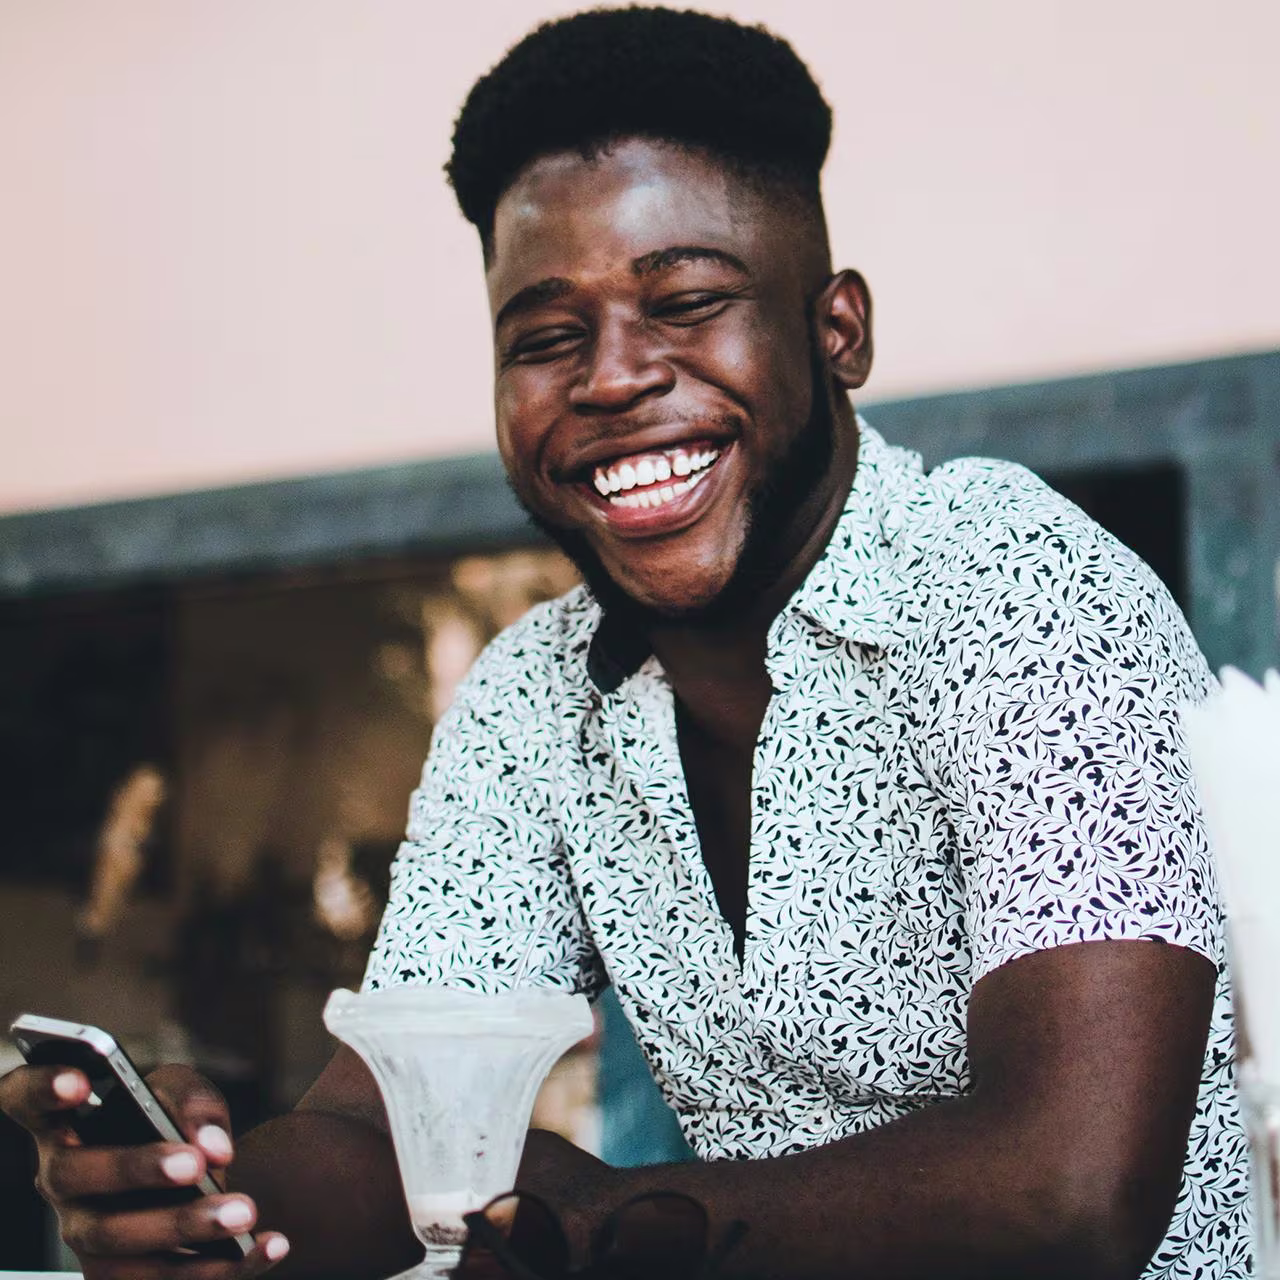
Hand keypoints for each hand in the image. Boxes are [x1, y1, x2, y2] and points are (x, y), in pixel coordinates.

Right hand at [0, 1060, 289, 1278]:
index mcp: (64, 1124)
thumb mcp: (181, 1092)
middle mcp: (62, 1182)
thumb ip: (191, 1102)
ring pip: (117, 1244)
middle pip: (76, 1177)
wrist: (194, 1177)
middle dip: (135, 1170)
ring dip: (183, 1230)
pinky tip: (272, 1244)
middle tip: (194, 1164)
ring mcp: (87, 1236)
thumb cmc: (172, 1119)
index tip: (78, 1081)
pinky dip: (228, 1267)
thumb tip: (211, 1147)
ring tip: (245, 1213)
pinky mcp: (121, 1278)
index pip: (24, 1099)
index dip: (42, 1089)